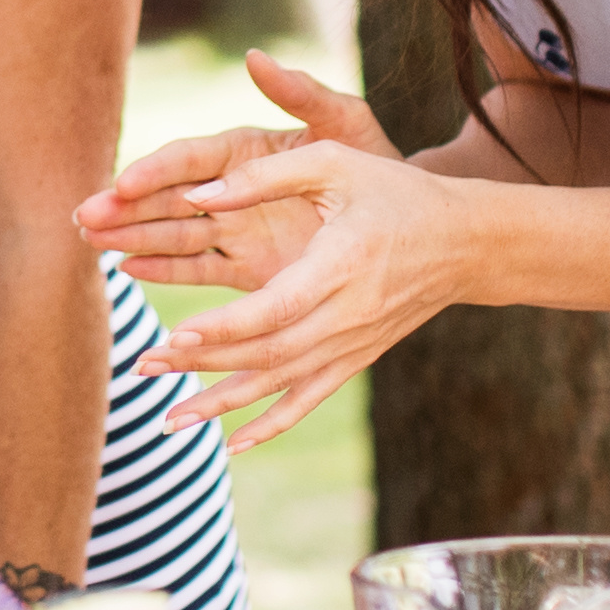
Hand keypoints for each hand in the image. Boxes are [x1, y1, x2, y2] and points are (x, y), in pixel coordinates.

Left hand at [119, 61, 465, 444]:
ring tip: (168, 420)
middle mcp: (346, 315)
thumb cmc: (393, 192)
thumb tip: (199, 194)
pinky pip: (307, 400)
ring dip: (222, 403)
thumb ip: (265, 175)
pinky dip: (270, 426)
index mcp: (340, 264)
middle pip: (268, 352)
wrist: (464, 242)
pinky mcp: (354, 359)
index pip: (276, 308)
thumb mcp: (335, 163)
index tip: (177, 334)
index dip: (226, 327)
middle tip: (145, 365)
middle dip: (204, 364)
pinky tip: (232, 446)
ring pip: (280, 383)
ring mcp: (352, 345)